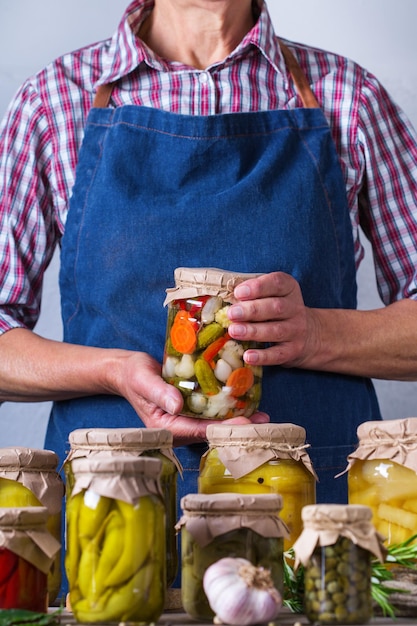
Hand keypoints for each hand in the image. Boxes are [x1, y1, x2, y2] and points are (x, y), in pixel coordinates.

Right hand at [113, 351, 269, 445]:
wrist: (127, 371)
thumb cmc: (133, 375)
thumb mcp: (144, 380)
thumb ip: (159, 393)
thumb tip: (177, 405)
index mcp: (165, 428)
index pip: (199, 431)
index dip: (223, 428)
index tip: (244, 422)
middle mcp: (177, 429)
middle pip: (211, 431)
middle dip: (236, 427)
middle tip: (263, 421)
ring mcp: (184, 421)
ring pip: (214, 424)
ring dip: (237, 420)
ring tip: (262, 415)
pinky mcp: (190, 411)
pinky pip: (211, 414)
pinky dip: (228, 409)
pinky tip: (245, 402)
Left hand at [227, 271, 316, 367]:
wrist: (310, 335)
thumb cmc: (279, 311)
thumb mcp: (273, 295)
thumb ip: (253, 294)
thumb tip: (226, 297)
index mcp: (289, 289)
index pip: (277, 283)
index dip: (258, 287)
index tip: (238, 292)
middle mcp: (295, 309)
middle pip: (275, 308)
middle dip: (251, 310)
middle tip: (231, 314)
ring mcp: (296, 331)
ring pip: (275, 331)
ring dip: (253, 331)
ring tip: (233, 331)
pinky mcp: (293, 351)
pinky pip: (278, 354)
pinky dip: (262, 357)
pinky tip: (247, 357)